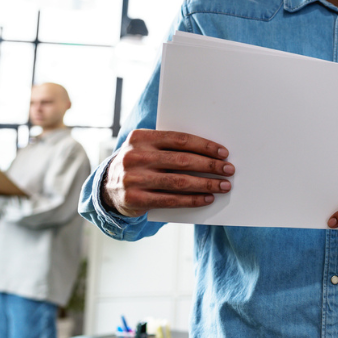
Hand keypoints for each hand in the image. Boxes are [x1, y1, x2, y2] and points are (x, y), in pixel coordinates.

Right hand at [102, 130, 233, 217]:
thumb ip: (170, 147)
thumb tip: (210, 153)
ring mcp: (134, 178)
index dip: (205, 146)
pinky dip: (192, 200)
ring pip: (179, 182)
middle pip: (183, 161)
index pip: (180, 140)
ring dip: (206, 184)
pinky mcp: (135, 199)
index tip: (223, 153)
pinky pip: (171, 200)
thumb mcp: (147, 148)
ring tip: (223, 185)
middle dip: (210, 166)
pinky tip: (207, 198)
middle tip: (229, 170)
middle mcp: (135, 156)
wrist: (108, 187)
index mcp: (141, 138)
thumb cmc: (139, 164)